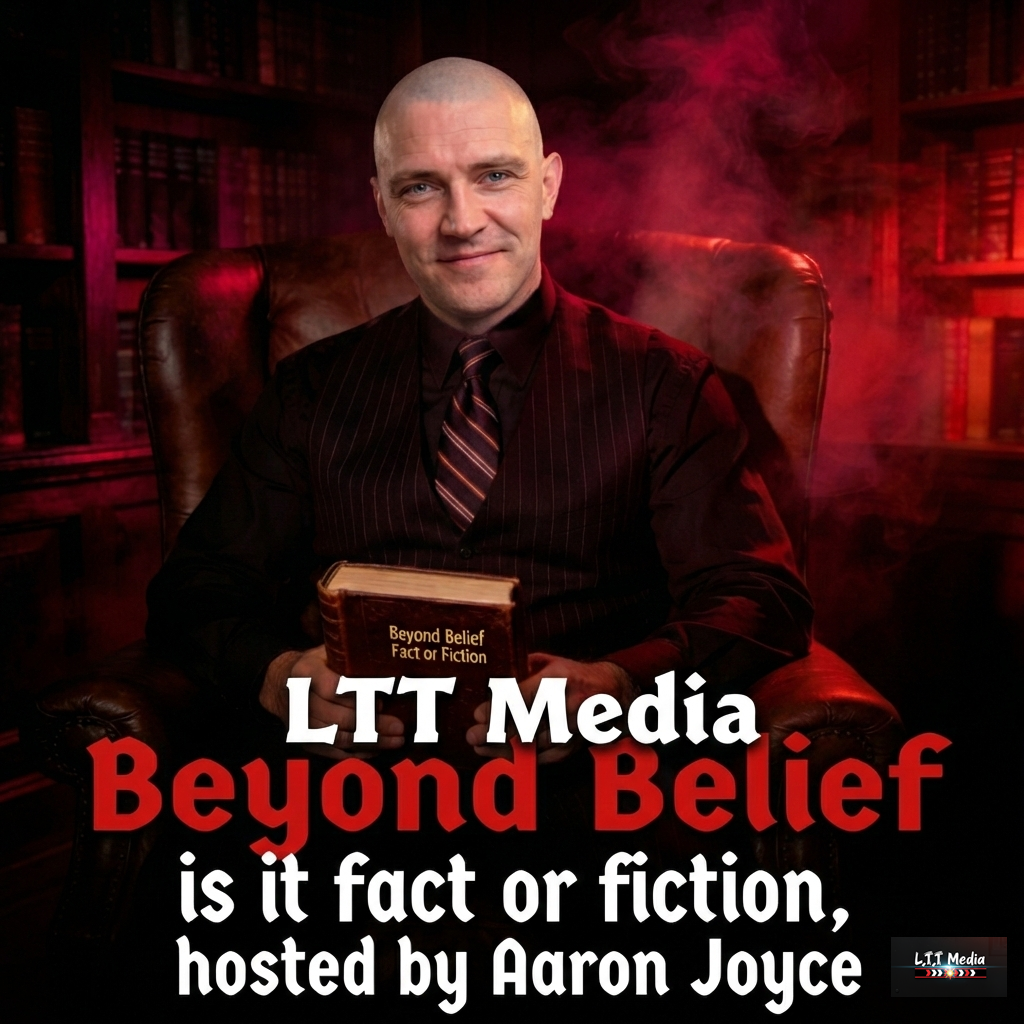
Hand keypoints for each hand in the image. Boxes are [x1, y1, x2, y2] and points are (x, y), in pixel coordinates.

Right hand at [259, 645, 404, 759]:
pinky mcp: (304, 741)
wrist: (282, 684)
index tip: (383, 701)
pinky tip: (378, 750)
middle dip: (373, 725)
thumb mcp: (329, 651)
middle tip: (399, 726)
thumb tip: (390, 669)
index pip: (333, 689)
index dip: (359, 698)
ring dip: (370, 742)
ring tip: (396, 740)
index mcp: (306, 672)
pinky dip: (357, 753)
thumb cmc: (316, 664)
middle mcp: (299, 700)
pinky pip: (333, 752)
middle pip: (338, 719)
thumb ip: (351, 659)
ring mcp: (299, 724)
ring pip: (338, 738)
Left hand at [466, 652, 636, 763]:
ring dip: (503, 748)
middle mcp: (568, 704)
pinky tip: (502, 756)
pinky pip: (545, 758)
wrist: (616, 692)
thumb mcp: (552, 663)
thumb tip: (493, 681)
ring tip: (479, 746)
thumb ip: (524, 669)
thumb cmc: (575, 675)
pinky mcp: (576, 745)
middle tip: (471, 736)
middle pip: (525, 724)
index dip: (499, 708)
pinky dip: (522, 759)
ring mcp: (573, 728)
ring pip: (533, 745)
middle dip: (494, 733)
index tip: (478, 715)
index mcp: (558, 679)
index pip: (523, 697)